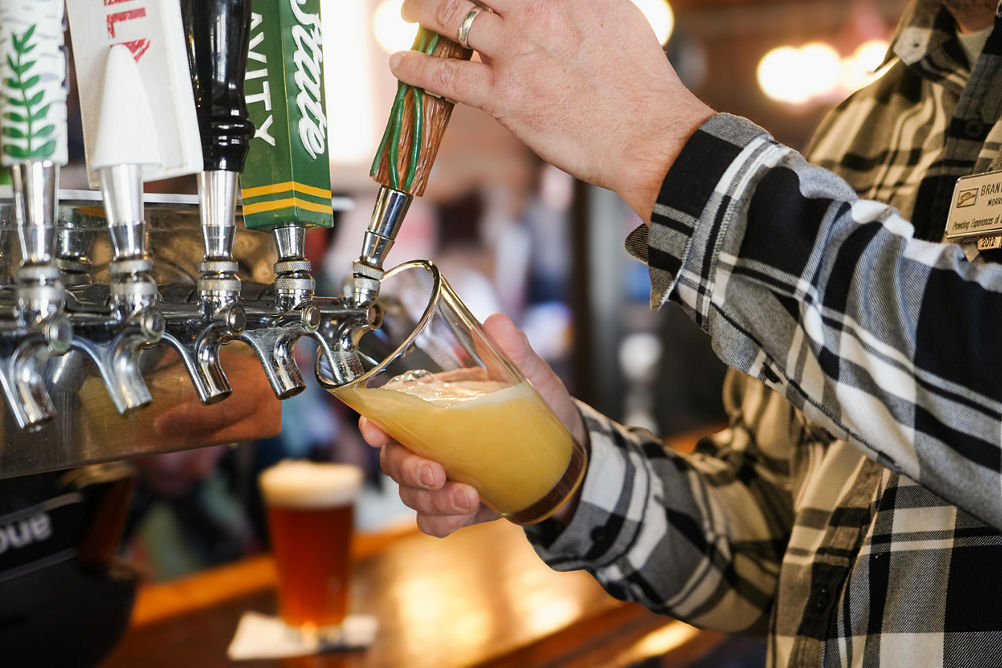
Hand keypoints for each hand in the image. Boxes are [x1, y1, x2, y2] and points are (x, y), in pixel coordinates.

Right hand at [360, 313, 586, 536]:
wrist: (567, 457)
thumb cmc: (540, 410)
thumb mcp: (530, 379)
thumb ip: (512, 353)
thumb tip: (497, 323)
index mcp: (436, 404)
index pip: (389, 412)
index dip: (374, 423)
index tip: (376, 434)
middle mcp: (429, 441)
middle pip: (394, 459)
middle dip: (409, 470)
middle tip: (438, 475)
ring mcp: (440, 475)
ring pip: (410, 494)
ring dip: (433, 501)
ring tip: (470, 498)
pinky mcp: (455, 506)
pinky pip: (432, 521)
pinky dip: (443, 521)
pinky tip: (467, 513)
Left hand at [392, 0, 713, 219]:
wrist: (649, 134)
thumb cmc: (640, 82)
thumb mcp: (617, 15)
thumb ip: (581, 1)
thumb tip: (567, 0)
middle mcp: (537, 8)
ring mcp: (517, 50)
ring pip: (448, 13)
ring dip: (420, 11)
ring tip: (409, 15)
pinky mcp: (505, 95)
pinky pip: (444, 73)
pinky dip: (415, 67)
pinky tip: (402, 63)